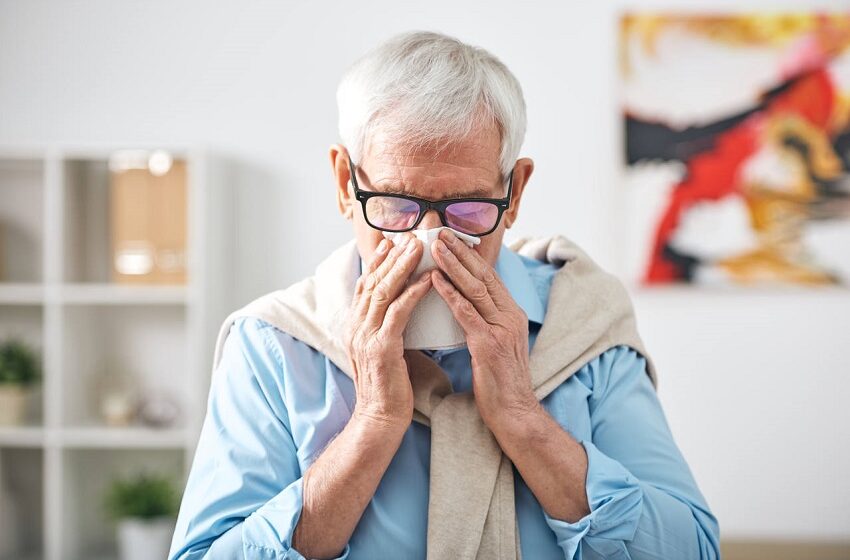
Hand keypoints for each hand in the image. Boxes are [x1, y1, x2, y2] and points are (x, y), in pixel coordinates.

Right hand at [345, 233, 431, 428]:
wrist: (379, 419)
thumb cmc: (388, 388)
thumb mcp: (383, 351)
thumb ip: (387, 328)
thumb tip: (403, 309)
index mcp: (354, 327)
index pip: (364, 286)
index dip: (377, 263)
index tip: (392, 243)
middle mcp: (355, 327)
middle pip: (372, 282)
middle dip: (391, 257)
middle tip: (409, 237)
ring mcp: (366, 336)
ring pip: (384, 291)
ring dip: (403, 267)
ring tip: (419, 248)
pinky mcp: (382, 347)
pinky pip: (399, 312)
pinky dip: (413, 292)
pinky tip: (428, 279)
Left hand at [429, 230, 539, 430]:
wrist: (514, 413)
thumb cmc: (500, 382)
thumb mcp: (497, 345)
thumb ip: (485, 322)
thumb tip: (465, 304)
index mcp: (512, 314)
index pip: (489, 277)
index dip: (470, 256)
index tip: (452, 239)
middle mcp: (510, 316)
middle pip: (483, 276)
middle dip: (461, 252)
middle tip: (441, 233)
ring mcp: (502, 329)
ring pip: (475, 289)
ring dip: (453, 265)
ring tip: (435, 247)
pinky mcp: (489, 345)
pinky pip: (467, 313)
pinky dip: (450, 294)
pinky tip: (435, 281)